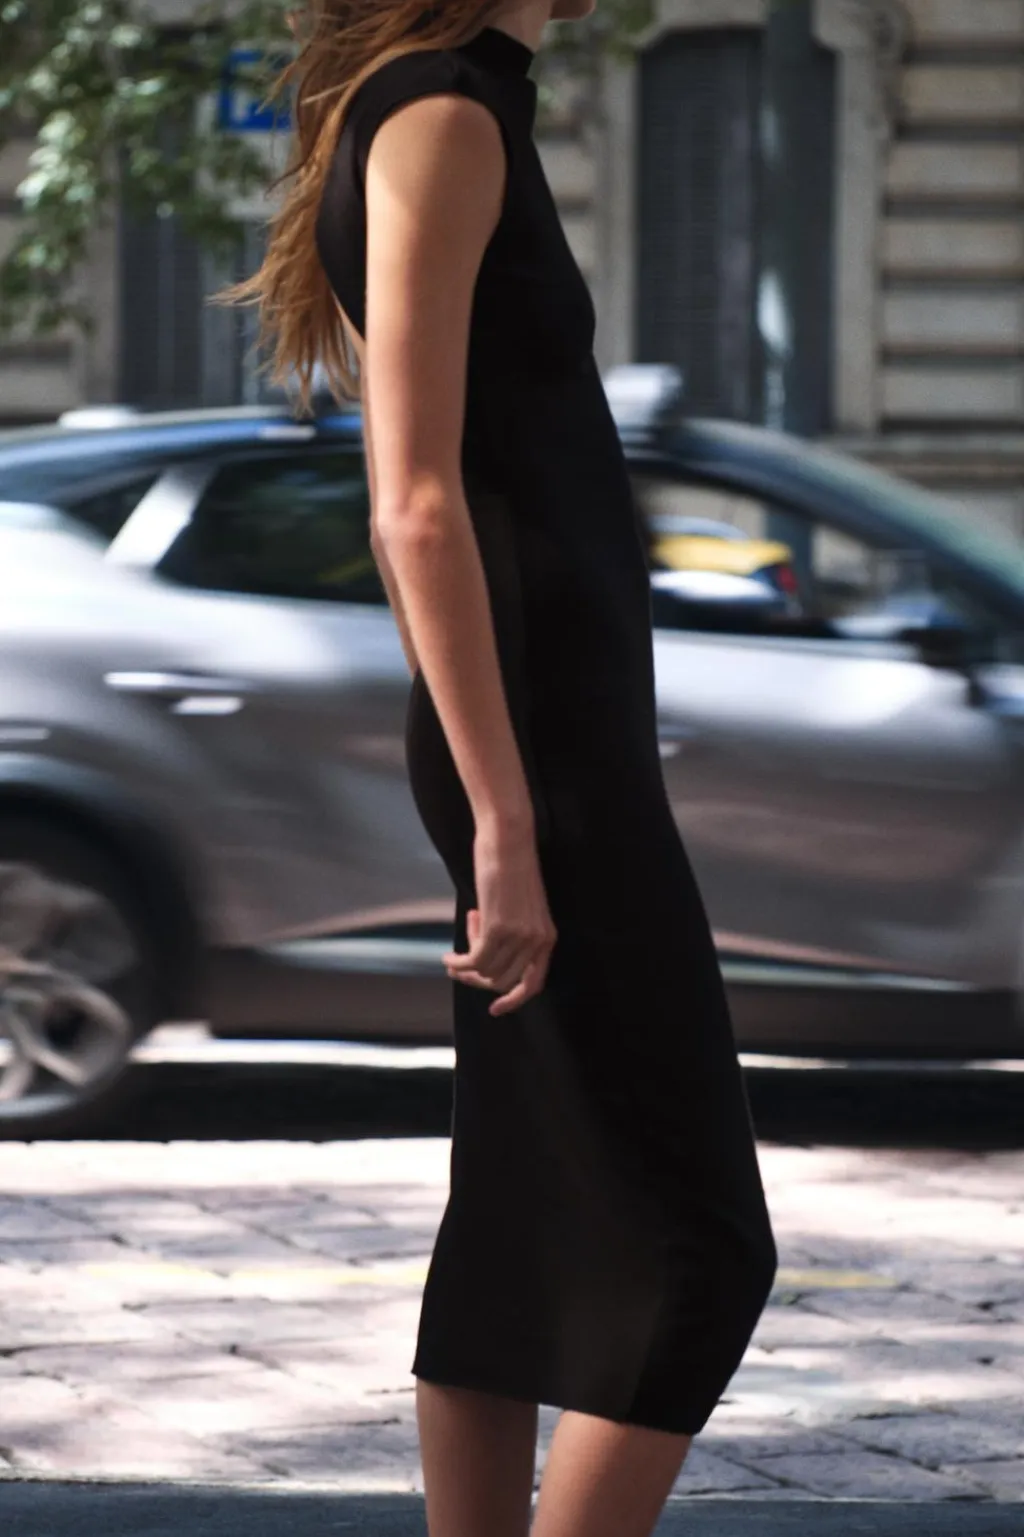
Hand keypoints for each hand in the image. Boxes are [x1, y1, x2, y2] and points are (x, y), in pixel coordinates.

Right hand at [443, 825, 556, 1015]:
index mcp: (547, 937)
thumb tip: (485, 957)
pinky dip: (457, 962)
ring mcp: (519, 936)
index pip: (534, 983)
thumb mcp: (521, 906)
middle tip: (460, 966)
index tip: (495, 1009)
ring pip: (486, 971)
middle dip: (478, 979)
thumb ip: (513, 933)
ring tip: (453, 954)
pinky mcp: (498, 928)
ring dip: (465, 966)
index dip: (515, 1000)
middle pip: (503, 980)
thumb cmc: (511, 866)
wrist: (508, 838)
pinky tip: (447, 957)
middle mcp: (537, 941)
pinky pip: (473, 959)